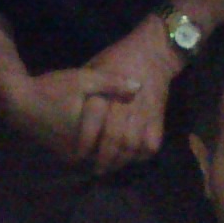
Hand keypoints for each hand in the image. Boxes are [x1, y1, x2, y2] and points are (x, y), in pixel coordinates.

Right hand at [0, 66, 138, 160]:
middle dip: (122, 142)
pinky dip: (95, 143)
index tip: (141, 128)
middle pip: (109, 151)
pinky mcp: (62, 152)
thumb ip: (111, 83)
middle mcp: (80, 153)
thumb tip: (139, 86)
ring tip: (124, 131)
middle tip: (137, 132)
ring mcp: (70, 155)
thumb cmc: (50, 89)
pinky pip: (87, 151)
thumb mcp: (83, 80)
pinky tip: (102, 130)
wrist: (16, 101)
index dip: (132, 135)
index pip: (118, 144)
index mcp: (89, 138)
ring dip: (109, 144)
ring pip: (98, 153)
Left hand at [75, 21, 180, 173]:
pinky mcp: (157, 118)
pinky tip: (132, 158)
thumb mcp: (93, 68)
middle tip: (95, 170)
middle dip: (103, 159)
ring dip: (120, 161)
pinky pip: (150, 144)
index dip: (84, 144)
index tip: (76, 156)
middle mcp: (123, 107)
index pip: (92, 126)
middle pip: (113, 141)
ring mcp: (143, 114)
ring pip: (131, 146)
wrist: (152, 52)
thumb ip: (84, 91)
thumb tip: (66, 109)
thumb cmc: (117, 58)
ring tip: (110, 168)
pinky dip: (141, 154)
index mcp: (105, 95)